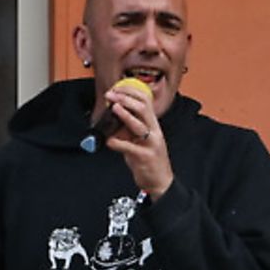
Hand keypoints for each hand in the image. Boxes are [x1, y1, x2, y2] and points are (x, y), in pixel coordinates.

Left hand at [103, 82, 173, 198]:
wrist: (160, 181)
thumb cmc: (148, 159)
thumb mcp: (140, 139)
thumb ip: (129, 127)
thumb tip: (113, 115)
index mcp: (153, 125)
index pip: (146, 101)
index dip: (131, 92)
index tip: (116, 88)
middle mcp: (154, 131)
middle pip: (143, 108)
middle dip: (126, 99)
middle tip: (111, 96)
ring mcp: (150, 144)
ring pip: (140, 125)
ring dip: (125, 115)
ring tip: (114, 108)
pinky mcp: (145, 157)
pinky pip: (130, 148)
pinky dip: (118, 143)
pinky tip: (110, 141)